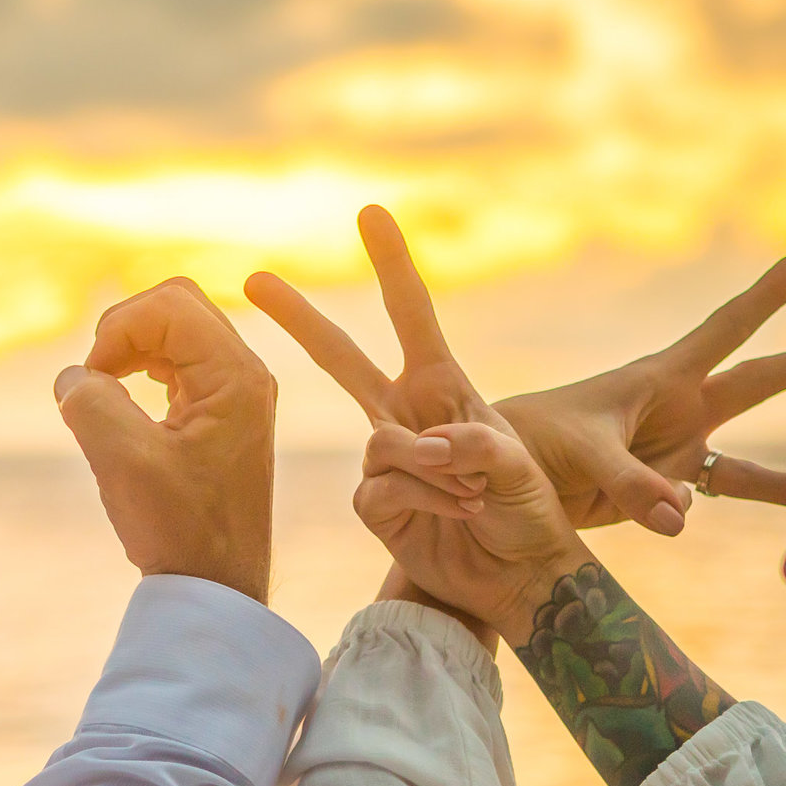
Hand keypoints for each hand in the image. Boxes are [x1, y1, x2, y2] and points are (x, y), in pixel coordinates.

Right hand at [55, 278, 276, 601]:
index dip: (116, 328)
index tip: (93, 381)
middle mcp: (245, 374)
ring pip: (177, 327)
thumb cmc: (179, 530)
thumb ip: (90, 401)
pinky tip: (121, 401)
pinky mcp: (222, 411)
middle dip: (124, 327)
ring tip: (103, 390)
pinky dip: (142, 367)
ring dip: (131, 346)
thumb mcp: (123, 461)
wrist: (218, 585)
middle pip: (177, 302)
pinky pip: (180, 360)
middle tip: (96, 377)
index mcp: (235, 376)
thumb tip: (75, 375)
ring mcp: (237, 392)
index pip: (168, 304)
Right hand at [245, 205, 585, 625]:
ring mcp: (387, 461)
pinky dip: (425, 501)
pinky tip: (459, 513)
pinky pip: (379, 492)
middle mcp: (407, 415)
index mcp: (445, 386)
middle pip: (341, 359)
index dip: (391, 263)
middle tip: (254, 278)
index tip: (369, 212)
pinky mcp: (376, 505)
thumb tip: (426, 443)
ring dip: (432, 469)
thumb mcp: (519, 466)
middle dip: (299, 318)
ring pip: (382, 446)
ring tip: (475, 490)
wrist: (519, 573)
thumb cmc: (531, 510)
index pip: (411, 314)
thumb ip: (477, 446)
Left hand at [495, 257, 785, 529]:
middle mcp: (675, 412)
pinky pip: (711, 504)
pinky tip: (757, 537)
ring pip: (743, 464)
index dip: (761, 300)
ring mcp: (672, 454)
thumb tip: (681, 518)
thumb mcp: (580, 452)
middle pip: (751, 385)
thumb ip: (630, 483)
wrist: (494, 475)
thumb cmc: (529, 442)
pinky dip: (725, 525)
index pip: (721, 331)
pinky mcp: (661, 492)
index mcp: (656, 381)